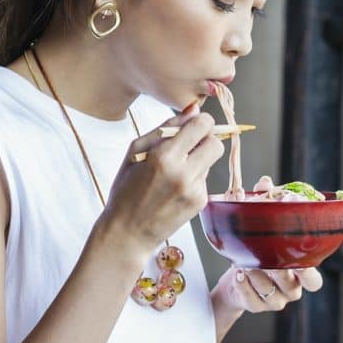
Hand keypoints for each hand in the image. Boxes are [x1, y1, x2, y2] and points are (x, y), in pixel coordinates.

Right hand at [101, 102, 225, 258]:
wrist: (127, 232)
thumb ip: (166, 126)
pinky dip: (194, 178)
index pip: (203, 125)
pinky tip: (175, 188)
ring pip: (211, 161)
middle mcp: (184, 173)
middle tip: (188, 146)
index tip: (192, 126)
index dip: (200, 122)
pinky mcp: (199, 202)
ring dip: (198, 160)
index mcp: (164, 156)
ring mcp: (194, 190)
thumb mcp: (136, 151)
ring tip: (173, 172)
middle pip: (216, 143)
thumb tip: (194, 109)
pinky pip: (205, 179)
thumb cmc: (126, 190)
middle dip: (205, 140)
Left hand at [215, 175, 321, 314]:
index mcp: (300, 271)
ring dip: (259, 277)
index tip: (301, 263)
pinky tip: (239, 274)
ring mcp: (275, 300)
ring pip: (272, 293)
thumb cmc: (256, 251)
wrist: (235, 280)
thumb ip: (267, 205)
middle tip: (270, 262)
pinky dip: (245, 287)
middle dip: (283, 274)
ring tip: (247, 264)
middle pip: (295, 287)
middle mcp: (291, 288)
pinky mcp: (257, 306)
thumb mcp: (262, 228)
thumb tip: (266, 182)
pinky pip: (253, 300)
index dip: (311, 272)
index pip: (315, 280)